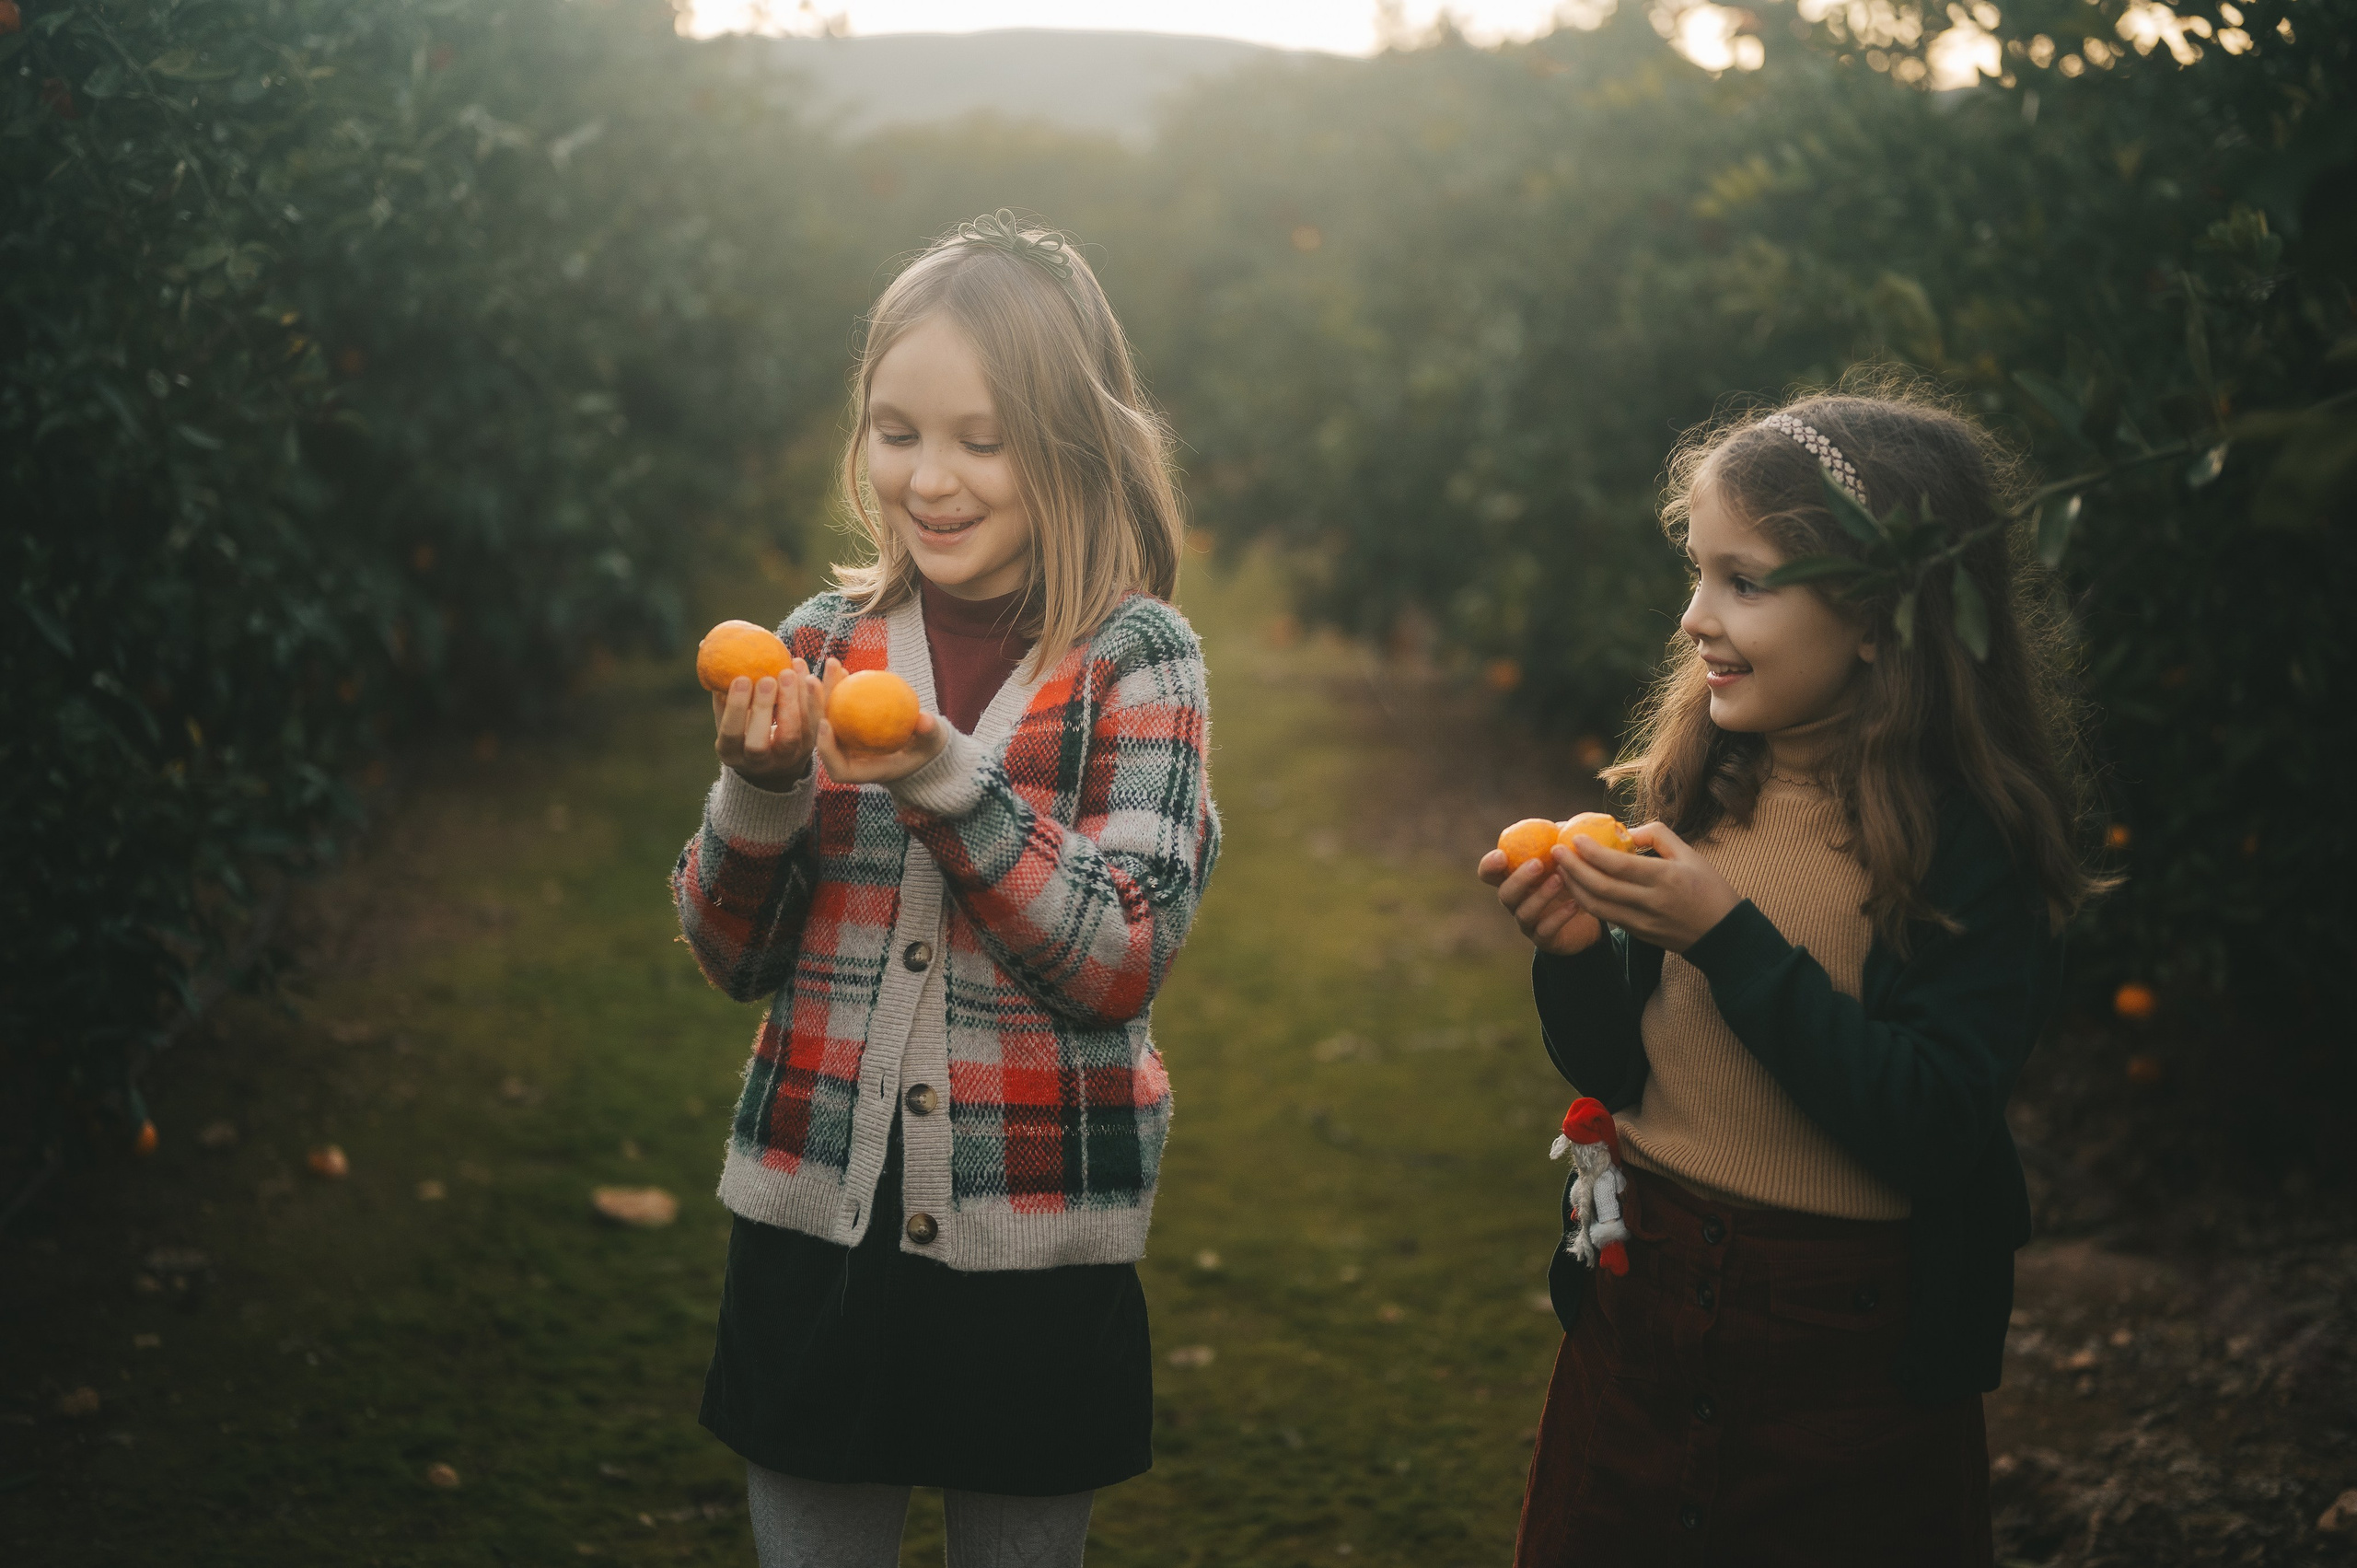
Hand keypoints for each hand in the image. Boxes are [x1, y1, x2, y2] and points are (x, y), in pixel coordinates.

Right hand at [714, 658, 822, 789]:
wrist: (775, 762)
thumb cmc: (744, 730)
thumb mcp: (728, 718)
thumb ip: (721, 690)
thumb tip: (706, 647)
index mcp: (732, 753)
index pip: (731, 734)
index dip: (736, 708)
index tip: (741, 679)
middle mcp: (760, 762)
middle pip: (760, 742)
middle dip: (764, 708)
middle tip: (768, 678)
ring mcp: (788, 757)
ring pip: (795, 734)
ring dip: (795, 700)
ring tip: (791, 671)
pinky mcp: (811, 747)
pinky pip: (816, 723)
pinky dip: (816, 699)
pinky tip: (811, 676)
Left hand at [810, 657, 948, 784]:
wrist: (922, 747)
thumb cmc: (927, 750)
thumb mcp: (932, 742)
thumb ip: (929, 733)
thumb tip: (925, 720)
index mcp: (864, 771)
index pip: (838, 769)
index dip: (827, 749)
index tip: (825, 724)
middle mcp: (849, 758)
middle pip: (823, 736)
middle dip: (814, 709)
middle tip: (814, 682)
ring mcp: (845, 742)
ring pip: (826, 717)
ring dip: (824, 691)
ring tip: (832, 665)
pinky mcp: (847, 727)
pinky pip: (837, 707)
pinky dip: (837, 688)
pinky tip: (841, 667)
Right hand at [1477, 849, 1606, 955]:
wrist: (1591, 914)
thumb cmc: (1573, 877)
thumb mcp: (1567, 857)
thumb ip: (1559, 842)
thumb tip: (1560, 826)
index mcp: (1514, 878)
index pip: (1489, 873)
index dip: (1490, 865)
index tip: (1501, 855)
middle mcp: (1516, 901)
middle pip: (1505, 893)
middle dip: (1519, 879)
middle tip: (1538, 864)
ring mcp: (1528, 922)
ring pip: (1525, 913)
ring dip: (1541, 895)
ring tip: (1561, 880)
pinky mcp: (1544, 939)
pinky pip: (1546, 930)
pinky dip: (1559, 917)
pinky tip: (1575, 904)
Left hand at [1551, 821, 1740, 953]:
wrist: (1724, 934)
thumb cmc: (1709, 888)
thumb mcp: (1689, 854)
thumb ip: (1657, 836)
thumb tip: (1624, 830)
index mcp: (1665, 878)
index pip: (1618, 865)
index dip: (1591, 852)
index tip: (1574, 837)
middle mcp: (1650, 902)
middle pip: (1600, 886)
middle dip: (1573, 868)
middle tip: (1556, 851)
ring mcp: (1642, 922)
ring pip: (1597, 906)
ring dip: (1574, 887)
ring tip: (1561, 869)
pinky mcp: (1638, 934)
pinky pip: (1606, 917)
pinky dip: (1587, 902)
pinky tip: (1578, 888)